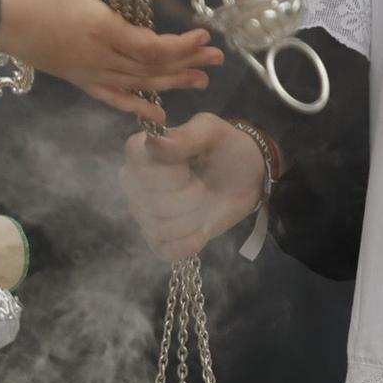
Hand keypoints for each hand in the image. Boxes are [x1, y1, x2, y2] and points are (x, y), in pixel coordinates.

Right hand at [0, 0, 221, 123]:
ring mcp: (88, 73)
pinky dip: (136, 107)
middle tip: (217, 60)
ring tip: (201, 82)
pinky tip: (159, 116)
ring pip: (138, 85)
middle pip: (152, 67)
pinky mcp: (78, 80)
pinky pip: (111, 99)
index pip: (152, 46)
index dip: (182, 45)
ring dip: (172, 85)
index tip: (206, 35)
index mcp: (102, 28)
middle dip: (187, 63)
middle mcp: (99, 58)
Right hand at [121, 113, 266, 260]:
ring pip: (158, 228)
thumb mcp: (213, 132)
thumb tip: (155, 143)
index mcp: (143, 153)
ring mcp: (145, 214)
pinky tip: (202, 231)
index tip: (187, 167)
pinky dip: (189, 243)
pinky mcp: (159, 239)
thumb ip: (187, 134)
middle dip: (186, 196)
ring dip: (191, 219)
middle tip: (202, 185)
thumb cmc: (226, 150)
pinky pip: (164, 250)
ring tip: (204, 205)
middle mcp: (136, 184)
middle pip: (148, 200)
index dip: (166, 171)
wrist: (248, 180)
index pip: (135, 163)